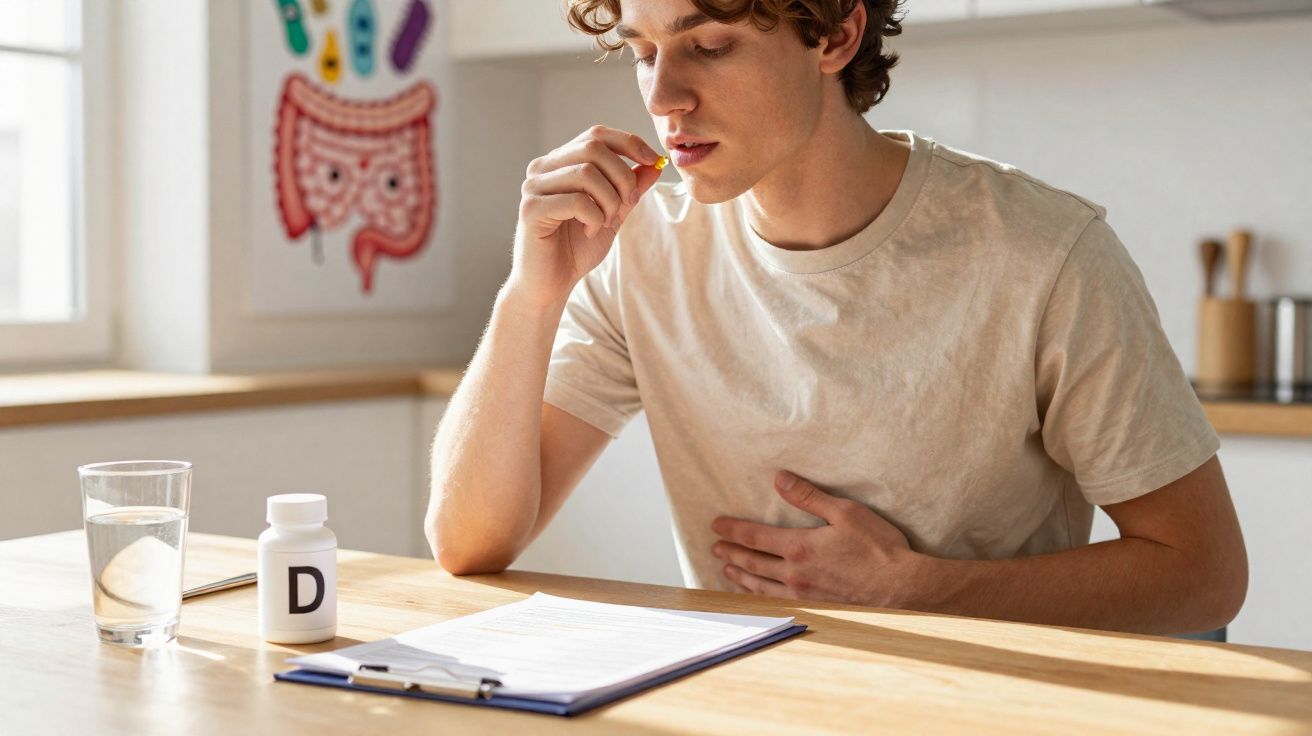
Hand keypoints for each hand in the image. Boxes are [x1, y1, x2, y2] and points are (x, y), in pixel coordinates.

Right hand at [509, 125, 663, 308]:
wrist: (550, 284)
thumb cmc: (576, 248)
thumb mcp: (613, 214)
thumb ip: (630, 188)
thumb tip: (655, 164)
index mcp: (560, 162)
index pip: (596, 135)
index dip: (629, 143)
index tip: (653, 161)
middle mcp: (543, 168)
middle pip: (593, 148)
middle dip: (623, 177)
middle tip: (627, 205)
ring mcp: (533, 187)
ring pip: (586, 173)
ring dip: (609, 200)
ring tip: (606, 222)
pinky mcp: (531, 209)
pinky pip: (576, 200)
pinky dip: (594, 217)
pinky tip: (590, 232)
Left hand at [710, 471, 925, 607]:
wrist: (901, 589)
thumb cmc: (878, 548)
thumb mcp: (845, 512)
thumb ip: (809, 496)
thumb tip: (779, 478)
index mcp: (800, 547)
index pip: (755, 536)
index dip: (733, 530)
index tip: (716, 525)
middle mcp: (795, 573)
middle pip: (753, 562)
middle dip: (731, 552)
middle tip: (715, 547)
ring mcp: (803, 594)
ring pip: (761, 585)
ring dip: (740, 575)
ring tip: (727, 568)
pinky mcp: (815, 607)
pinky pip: (776, 602)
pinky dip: (758, 596)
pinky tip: (756, 594)